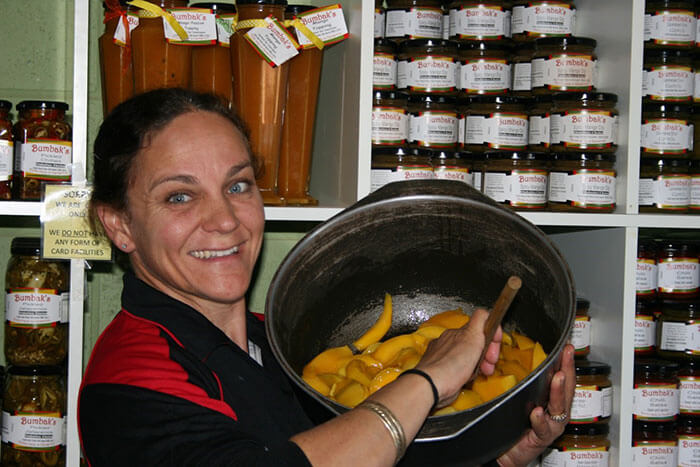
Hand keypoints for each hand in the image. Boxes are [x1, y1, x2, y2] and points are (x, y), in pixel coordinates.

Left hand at [416, 308, 501, 407]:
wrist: (432, 385)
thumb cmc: (450, 365)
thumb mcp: (472, 336)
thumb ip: (480, 320)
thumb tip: (486, 313)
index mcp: (459, 332)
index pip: (480, 326)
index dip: (492, 336)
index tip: (495, 346)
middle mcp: (450, 341)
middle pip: (476, 342)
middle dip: (486, 354)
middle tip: (489, 364)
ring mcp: (445, 355)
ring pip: (468, 357)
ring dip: (478, 365)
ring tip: (479, 373)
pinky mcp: (442, 371)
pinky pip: (460, 370)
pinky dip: (466, 374)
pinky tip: (466, 378)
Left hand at [496, 344, 575, 466]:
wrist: (508, 452)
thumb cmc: (517, 425)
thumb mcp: (525, 399)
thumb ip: (529, 383)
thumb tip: (525, 360)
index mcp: (554, 400)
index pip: (563, 377)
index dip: (566, 362)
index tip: (567, 347)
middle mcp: (556, 412)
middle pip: (566, 388)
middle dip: (567, 369)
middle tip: (567, 354)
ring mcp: (551, 424)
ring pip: (558, 406)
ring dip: (557, 391)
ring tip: (557, 377)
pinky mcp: (541, 437)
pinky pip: (542, 428)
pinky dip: (540, 420)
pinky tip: (537, 412)